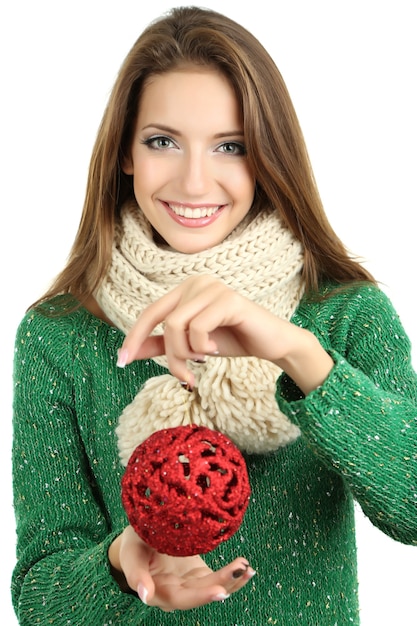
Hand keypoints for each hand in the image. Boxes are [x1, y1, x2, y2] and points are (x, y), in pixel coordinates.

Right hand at [109, 526, 254, 610]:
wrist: (138, 538)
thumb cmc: (132, 544)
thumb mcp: (130, 554)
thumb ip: (136, 574)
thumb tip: (144, 596)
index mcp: (157, 591)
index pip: (180, 598)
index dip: (200, 596)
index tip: (219, 591)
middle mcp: (175, 593)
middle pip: (200, 594)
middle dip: (222, 584)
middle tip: (239, 570)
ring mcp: (188, 584)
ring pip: (212, 588)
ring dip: (231, 580)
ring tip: (247, 567)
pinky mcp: (198, 574)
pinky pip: (217, 580)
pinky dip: (232, 576)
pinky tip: (247, 569)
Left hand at [117, 275, 333, 393]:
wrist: (272, 344)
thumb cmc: (233, 339)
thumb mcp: (191, 345)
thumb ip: (163, 345)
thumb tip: (131, 352)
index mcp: (186, 289)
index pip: (150, 312)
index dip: (134, 337)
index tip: (122, 360)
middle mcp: (197, 282)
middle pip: (163, 322)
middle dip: (170, 355)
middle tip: (185, 376)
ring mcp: (213, 288)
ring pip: (177, 325)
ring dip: (185, 354)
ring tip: (202, 362)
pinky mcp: (229, 300)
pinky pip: (198, 327)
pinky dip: (202, 347)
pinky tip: (216, 350)